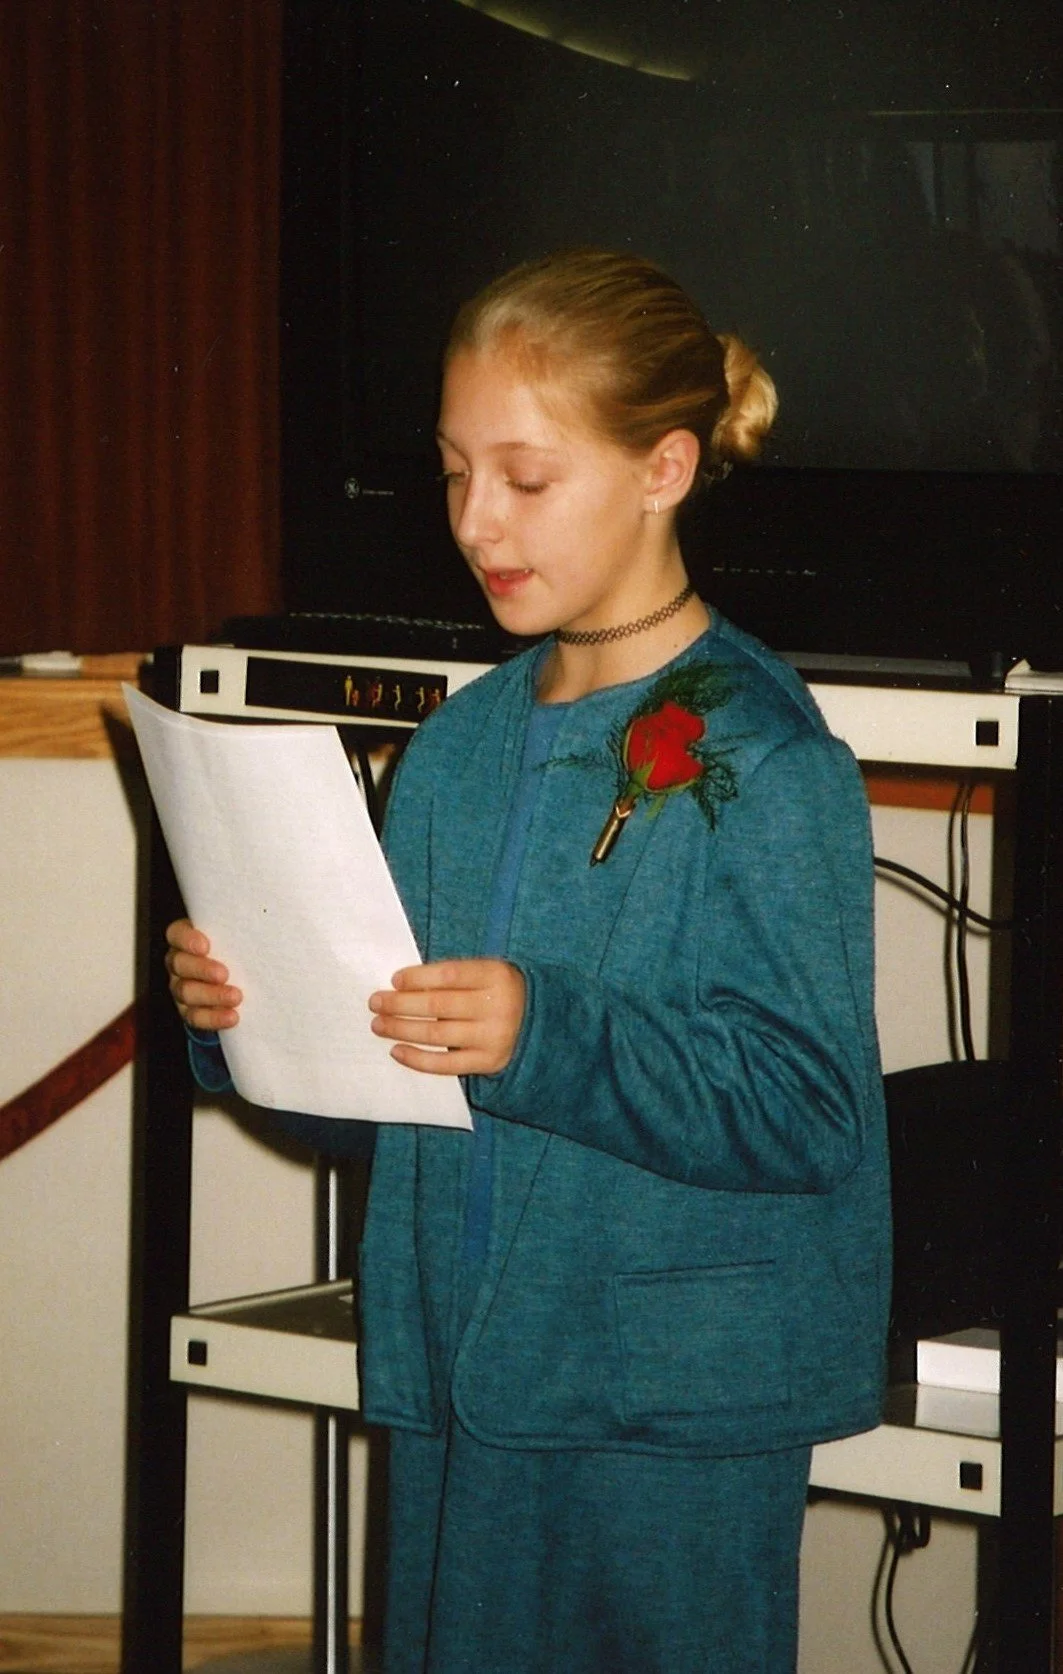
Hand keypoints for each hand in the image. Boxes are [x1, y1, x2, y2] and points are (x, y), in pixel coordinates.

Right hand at [165, 918, 242, 1030]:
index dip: (187, 940)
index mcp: (187, 939)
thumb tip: (271, 923)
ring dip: (212, 995)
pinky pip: (196, 1016)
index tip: (206, 946)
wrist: (240, 981)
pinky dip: (214, 1018)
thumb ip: (245, 929)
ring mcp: (181, 987)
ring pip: (186, 992)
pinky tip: (232, 1017)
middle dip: (202, 969)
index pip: (177, 934)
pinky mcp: (190, 1010)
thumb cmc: (240, 950)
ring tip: (236, 997)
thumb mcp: (239, 937)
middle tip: (224, 974)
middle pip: (179, 964)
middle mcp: (180, 962)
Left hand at [369, 959, 524, 1076]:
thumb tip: (402, 986)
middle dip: (400, 1004)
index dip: (418, 977)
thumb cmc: (498, 991)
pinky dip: (417, 1058)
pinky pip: (446, 1064)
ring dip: (401, 1029)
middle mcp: (497, 1006)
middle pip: (438, 1005)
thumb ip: (453, 976)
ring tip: (378, 1025)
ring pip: (437, 1034)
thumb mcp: (486, 973)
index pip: (449, 974)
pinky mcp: (488, 1062)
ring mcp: (493, 1037)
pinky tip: (396, 1050)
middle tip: (375, 1002)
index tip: (394, 980)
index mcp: (496, 975)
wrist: (539, 1022)